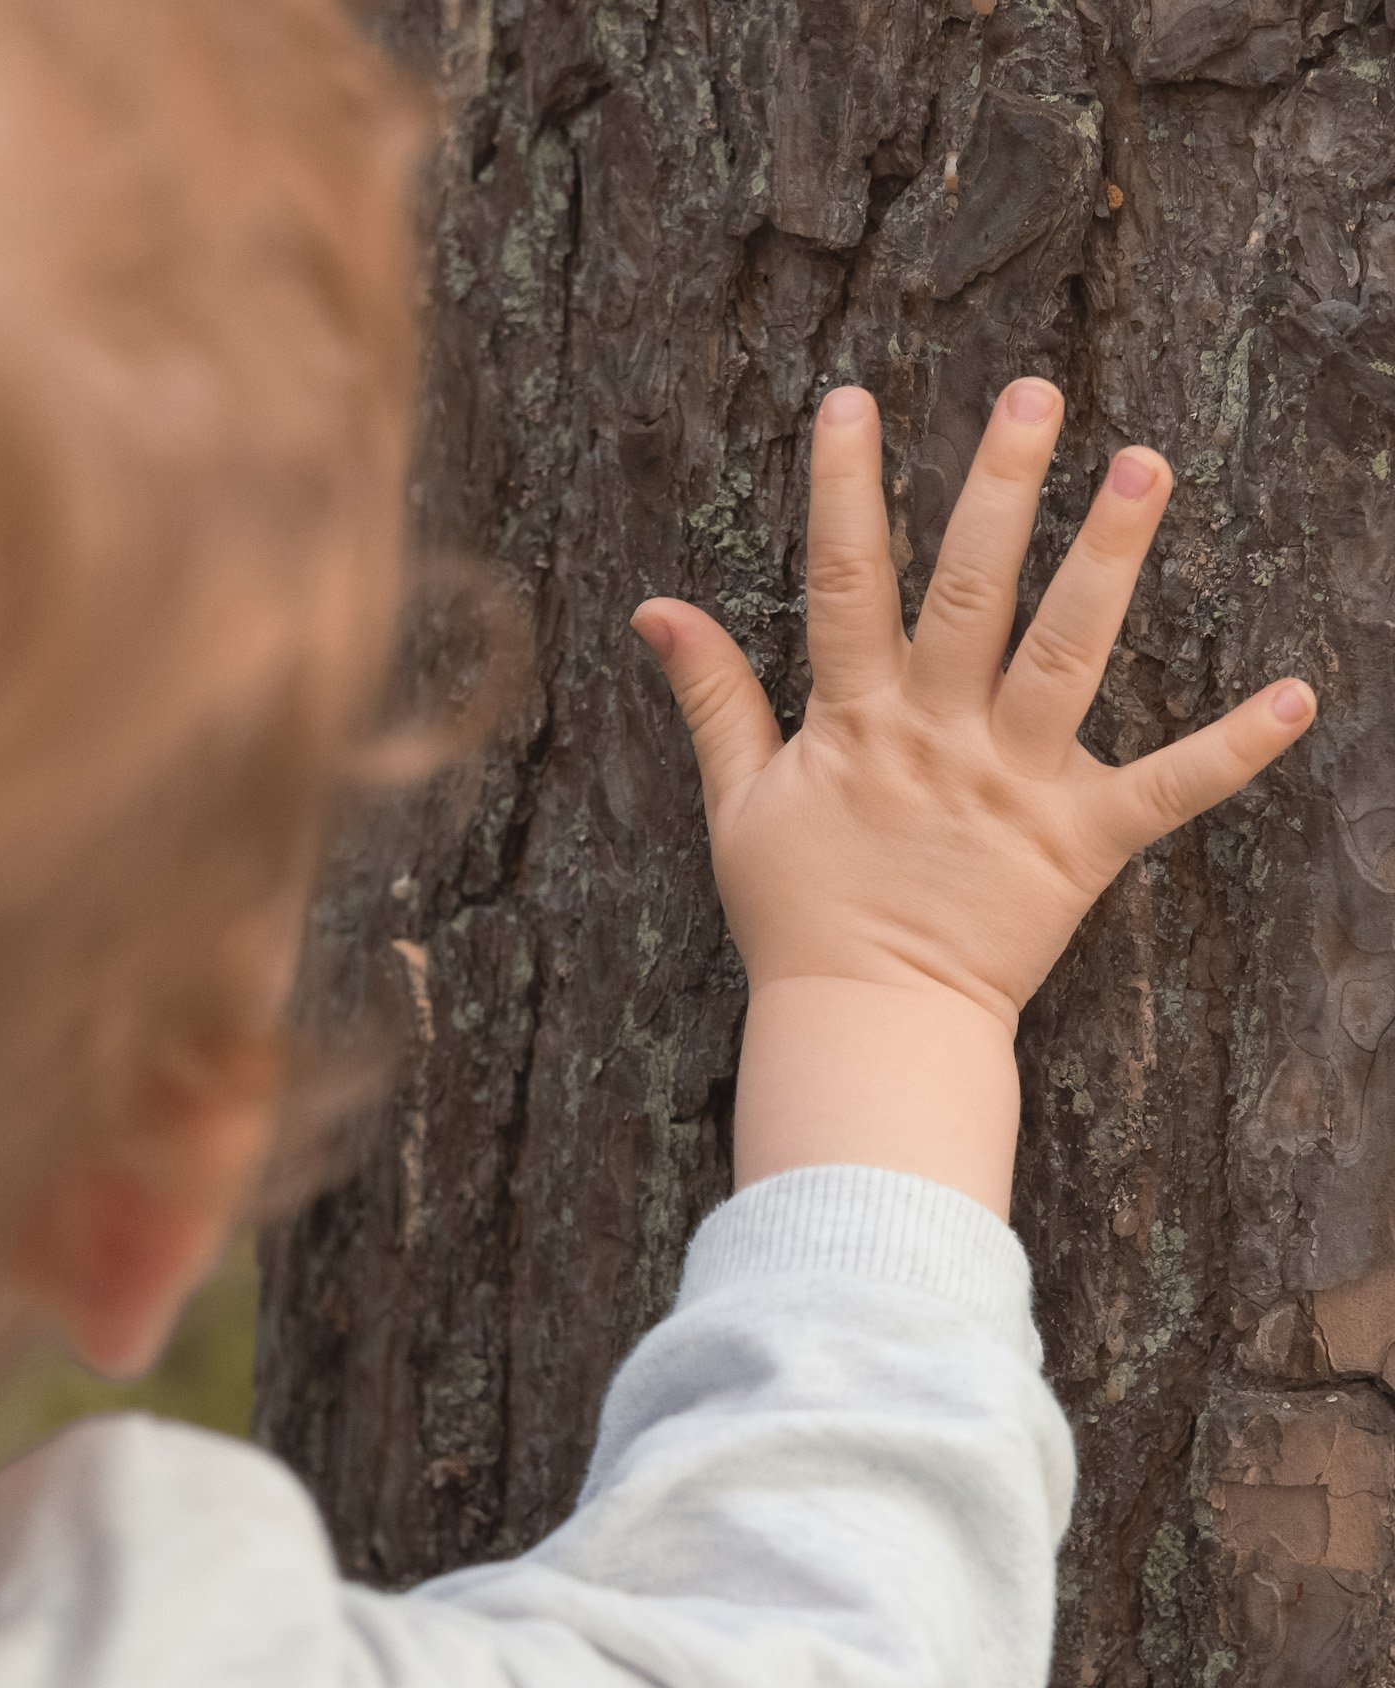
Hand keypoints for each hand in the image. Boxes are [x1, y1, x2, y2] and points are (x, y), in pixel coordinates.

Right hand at [632, 379, 1314, 1039]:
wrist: (868, 1027)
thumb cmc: (801, 917)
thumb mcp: (739, 804)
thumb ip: (711, 699)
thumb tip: (655, 607)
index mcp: (855, 723)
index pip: (844, 585)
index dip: (842, 491)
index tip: (850, 401)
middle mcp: (938, 738)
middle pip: (967, 594)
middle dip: (996, 489)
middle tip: (1034, 394)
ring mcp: (1012, 788)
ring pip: (1064, 657)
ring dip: (1105, 561)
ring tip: (1143, 468)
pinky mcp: (1078, 846)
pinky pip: (1166, 792)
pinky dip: (1233, 750)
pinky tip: (1298, 696)